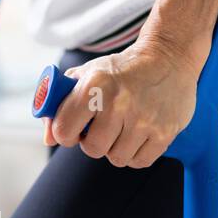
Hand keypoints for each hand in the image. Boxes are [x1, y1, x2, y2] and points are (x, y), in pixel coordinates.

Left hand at [46, 39, 207, 168]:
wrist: (168, 56)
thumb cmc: (121, 70)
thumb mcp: (86, 75)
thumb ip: (60, 105)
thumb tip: (49, 139)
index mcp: (94, 85)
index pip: (63, 130)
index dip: (65, 134)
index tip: (75, 129)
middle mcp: (118, 102)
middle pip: (93, 150)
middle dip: (94, 142)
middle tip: (103, 127)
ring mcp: (144, 119)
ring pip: (117, 159)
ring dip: (117, 148)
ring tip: (123, 128)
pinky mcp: (165, 132)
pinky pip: (140, 162)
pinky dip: (136, 154)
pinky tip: (138, 135)